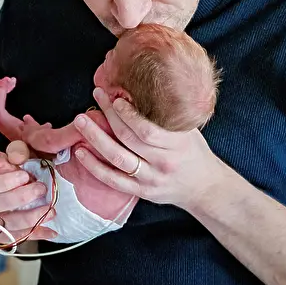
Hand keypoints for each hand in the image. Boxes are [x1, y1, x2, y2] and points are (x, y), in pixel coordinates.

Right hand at [0, 140, 57, 241]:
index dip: (4, 182)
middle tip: (41, 189)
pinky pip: (15, 238)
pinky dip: (34, 234)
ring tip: (50, 210)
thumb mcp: (5, 158)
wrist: (0, 190)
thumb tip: (18, 155)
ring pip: (5, 225)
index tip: (24, 176)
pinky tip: (51, 231)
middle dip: (21, 197)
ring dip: (31, 218)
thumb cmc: (3, 172)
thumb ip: (11, 153)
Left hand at [71, 87, 234, 211]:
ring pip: (117, 158)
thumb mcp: (188, 131)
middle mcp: (162, 163)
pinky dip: (94, 166)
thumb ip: (168, 116)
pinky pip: (113, 180)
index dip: (127, 114)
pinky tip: (81, 152)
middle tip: (96, 97)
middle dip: (108, 116)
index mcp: (177, 145)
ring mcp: (150, 179)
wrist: (204, 187)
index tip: (115, 98)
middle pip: (128, 139)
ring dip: (95, 138)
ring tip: (80, 122)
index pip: (146, 129)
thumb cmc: (194, 153)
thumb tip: (139, 92)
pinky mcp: (141, 192)